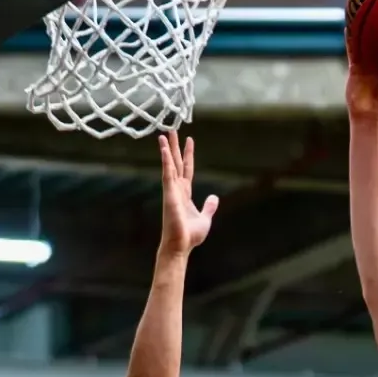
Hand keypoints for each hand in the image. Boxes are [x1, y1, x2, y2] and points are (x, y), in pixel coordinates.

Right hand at [159, 132, 218, 254]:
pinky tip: (163, 150)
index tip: (188, 140)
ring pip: (169, 165)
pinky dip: (165, 161)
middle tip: (171, 130)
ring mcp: (171, 190)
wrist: (180, 246)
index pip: (187, 169)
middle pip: (175, 163)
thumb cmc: (189, 235)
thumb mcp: (205, 218)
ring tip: (163, 135)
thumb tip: (214, 198)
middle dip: (173, 147)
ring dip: (166, 150)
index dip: (187, 154)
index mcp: (185, 193)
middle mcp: (177, 189)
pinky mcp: (169, 194)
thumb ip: (209, 207)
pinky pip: (167, 174)